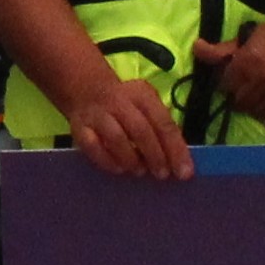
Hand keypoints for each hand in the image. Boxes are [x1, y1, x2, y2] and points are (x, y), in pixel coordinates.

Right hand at [65, 72, 190, 181]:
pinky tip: (118, 168)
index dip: (175, 149)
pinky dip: (107, 161)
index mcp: (142, 96)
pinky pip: (93, 147)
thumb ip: (161, 128)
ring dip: (131, 159)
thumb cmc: (126, 105)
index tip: (184, 172)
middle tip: (162, 174)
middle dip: (154, 155)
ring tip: (139, 171)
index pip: (163, 123)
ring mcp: (98, 115)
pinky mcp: (80, 128)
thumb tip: (177, 161)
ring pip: (116, 138)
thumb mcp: (147, 106)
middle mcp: (119, 102)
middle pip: (140, 130)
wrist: (86, 90)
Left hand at [188, 19, 264, 130]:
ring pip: (255, 114)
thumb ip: (222, 49)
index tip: (239, 79)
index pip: (224, 85)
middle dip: (242, 96)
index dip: (229, 83)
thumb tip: (196, 48)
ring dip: (257, 107)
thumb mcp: (252, 38)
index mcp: (249, 60)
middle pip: (238, 102)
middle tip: (256, 86)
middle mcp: (264, 78)